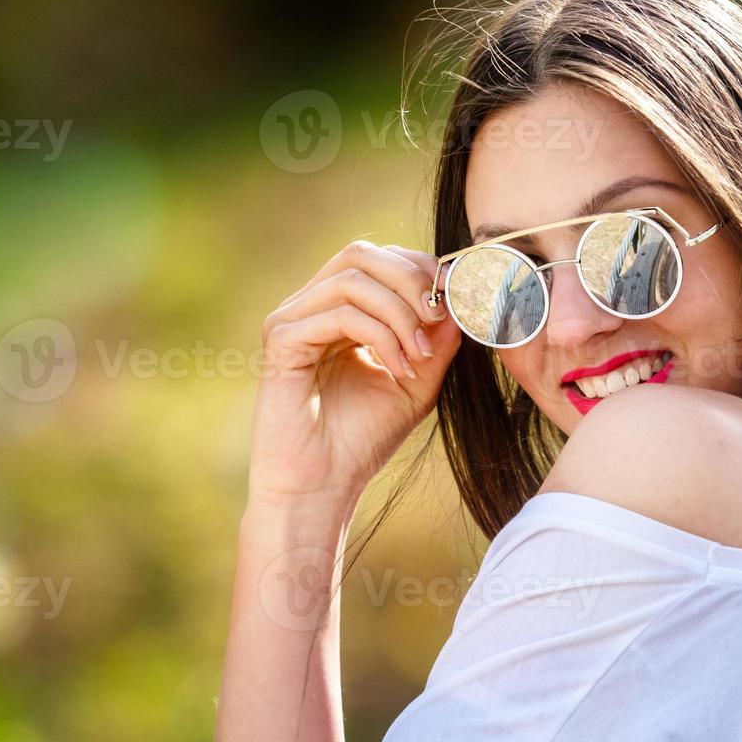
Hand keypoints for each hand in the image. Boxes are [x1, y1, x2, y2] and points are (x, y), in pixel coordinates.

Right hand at [248, 240, 460, 506]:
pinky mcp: (280, 340)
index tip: (457, 301)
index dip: (420, 269)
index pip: (377, 261)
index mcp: (336, 311)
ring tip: (421, 356)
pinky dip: (380, 336)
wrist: (322, 488)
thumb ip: (437, 339)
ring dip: (400, 313)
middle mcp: (308, 308)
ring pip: (352, 279)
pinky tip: (399, 369)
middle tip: (440, 316)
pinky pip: (339, 314)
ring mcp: (290, 321)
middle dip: (411, 280)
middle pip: (361, 254)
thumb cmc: (362, 440)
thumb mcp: (417, 382)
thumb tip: (460, 295)